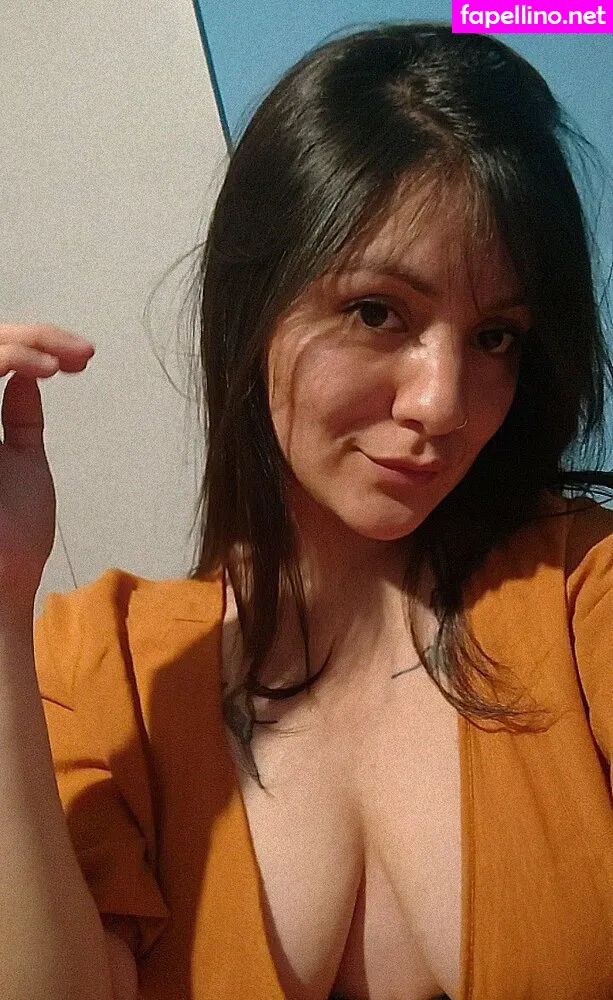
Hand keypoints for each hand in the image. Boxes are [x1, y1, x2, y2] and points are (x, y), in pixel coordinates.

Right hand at [0, 324, 94, 616]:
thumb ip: (19, 419)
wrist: (5, 575)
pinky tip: (43, 369)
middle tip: (80, 351)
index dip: (33, 344)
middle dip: (35, 335)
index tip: (79, 358)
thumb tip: (26, 379)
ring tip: (63, 360)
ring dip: (24, 342)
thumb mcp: (22, 460)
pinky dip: (10, 358)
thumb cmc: (12, 531)